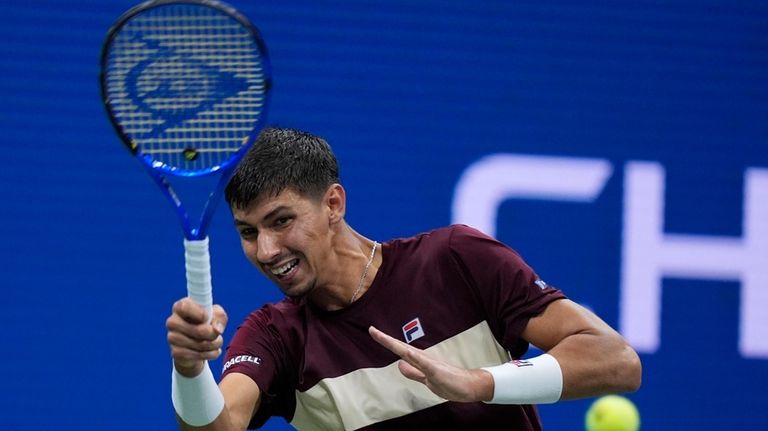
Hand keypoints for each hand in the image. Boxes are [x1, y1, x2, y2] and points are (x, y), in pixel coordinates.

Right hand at [166, 298, 227, 376]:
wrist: (195, 342)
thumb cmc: (206, 322)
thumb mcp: (216, 315)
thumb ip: (219, 316)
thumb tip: (216, 329)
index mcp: (180, 307)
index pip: (184, 307)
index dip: (200, 313)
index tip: (207, 317)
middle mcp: (172, 322)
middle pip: (199, 331)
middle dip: (214, 334)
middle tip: (217, 334)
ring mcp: (172, 338)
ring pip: (201, 344)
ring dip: (215, 344)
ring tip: (217, 342)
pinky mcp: (175, 352)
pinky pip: (199, 355)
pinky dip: (211, 354)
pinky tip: (212, 350)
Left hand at [368, 326, 493, 401]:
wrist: (471, 385)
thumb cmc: (451, 382)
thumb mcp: (427, 379)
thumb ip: (414, 372)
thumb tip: (399, 365)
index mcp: (420, 361)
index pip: (399, 350)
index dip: (386, 342)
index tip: (373, 332)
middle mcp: (423, 359)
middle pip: (400, 348)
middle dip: (385, 339)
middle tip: (371, 329)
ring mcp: (429, 364)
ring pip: (408, 352)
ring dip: (394, 345)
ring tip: (381, 336)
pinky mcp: (436, 371)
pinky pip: (422, 363)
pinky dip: (412, 356)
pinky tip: (404, 352)